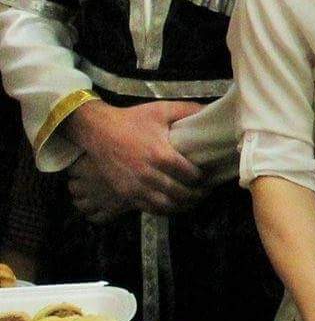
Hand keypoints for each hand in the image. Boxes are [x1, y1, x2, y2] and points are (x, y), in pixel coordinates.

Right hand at [66, 99, 203, 214]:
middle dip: (197, 194)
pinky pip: (149, 208)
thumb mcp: (161, 110)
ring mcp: (136, 186)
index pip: (191, 175)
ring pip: (166, 205)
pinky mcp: (125, 193)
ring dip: (183, 206)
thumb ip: (188, 110)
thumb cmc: (132, 119)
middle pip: (181, 193)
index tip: (209, 176)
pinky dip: (164, 210)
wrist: (98, 130)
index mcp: (161, 155)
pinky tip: (173, 205)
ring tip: (193, 201)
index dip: (203, 178)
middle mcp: (149, 174)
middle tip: (206, 191)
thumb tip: (211, 110)